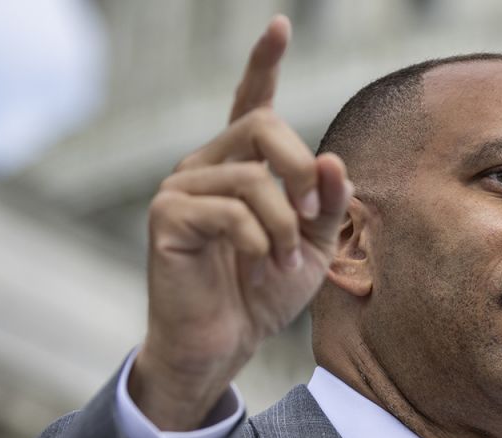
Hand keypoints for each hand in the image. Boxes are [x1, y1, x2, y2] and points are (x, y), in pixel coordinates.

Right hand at [131, 16, 351, 430]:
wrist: (225, 342)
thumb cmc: (263, 292)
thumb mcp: (313, 245)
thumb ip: (326, 203)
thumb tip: (335, 161)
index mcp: (242, 165)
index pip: (252, 102)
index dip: (264, 63)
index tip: (280, 25)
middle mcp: (207, 164)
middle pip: (265, 127)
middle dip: (303, 170)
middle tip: (314, 215)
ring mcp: (182, 187)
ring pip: (252, 178)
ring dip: (284, 225)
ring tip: (284, 261)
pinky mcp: (167, 217)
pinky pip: (228, 211)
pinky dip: (257, 240)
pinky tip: (257, 263)